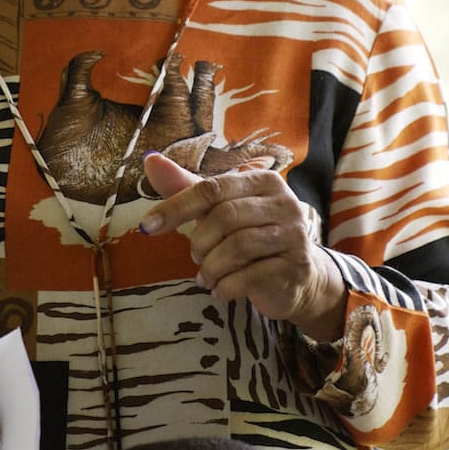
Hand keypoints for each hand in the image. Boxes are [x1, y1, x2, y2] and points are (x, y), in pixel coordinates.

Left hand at [139, 152, 346, 337]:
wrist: (300, 278)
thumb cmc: (253, 237)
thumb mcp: (220, 209)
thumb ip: (187, 188)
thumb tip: (150, 160)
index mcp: (264, 181)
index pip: (211, 188)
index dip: (176, 207)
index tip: (148, 226)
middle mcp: (285, 203)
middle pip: (224, 217)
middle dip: (200, 243)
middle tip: (196, 258)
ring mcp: (294, 235)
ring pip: (237, 247)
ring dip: (211, 267)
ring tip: (207, 276)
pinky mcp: (295, 267)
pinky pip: (249, 277)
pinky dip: (225, 287)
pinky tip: (221, 289)